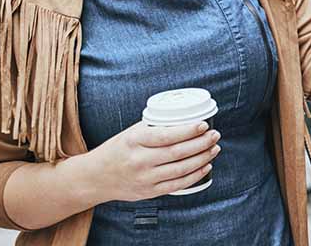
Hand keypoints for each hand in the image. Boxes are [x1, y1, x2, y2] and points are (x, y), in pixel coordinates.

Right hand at [84, 120, 220, 202]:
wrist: (95, 178)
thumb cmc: (117, 150)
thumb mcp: (131, 133)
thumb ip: (155, 127)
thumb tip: (185, 118)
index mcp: (134, 141)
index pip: (166, 135)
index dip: (188, 130)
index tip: (203, 125)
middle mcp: (139, 161)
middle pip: (177, 152)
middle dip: (201, 143)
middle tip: (215, 135)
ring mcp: (144, 179)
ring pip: (180, 169)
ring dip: (202, 158)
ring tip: (214, 148)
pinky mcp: (148, 192)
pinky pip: (177, 185)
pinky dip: (194, 175)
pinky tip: (206, 166)